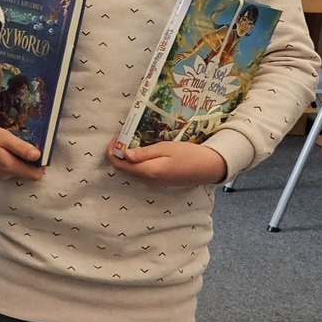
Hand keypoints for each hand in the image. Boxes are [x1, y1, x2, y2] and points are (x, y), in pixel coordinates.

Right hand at [0, 121, 43, 181]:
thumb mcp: (3, 137)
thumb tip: (39, 156)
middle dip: (26, 159)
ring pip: (13, 169)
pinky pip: (4, 168)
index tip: (39, 150)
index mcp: (9, 168)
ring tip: (8, 142)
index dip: (41, 164)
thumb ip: (21, 148)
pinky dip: (6, 159)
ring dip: (15, 158)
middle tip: (21, 141)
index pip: (34, 175)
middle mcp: (3, 176)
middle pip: (24, 172)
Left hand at [106, 139, 227, 185]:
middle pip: (124, 169)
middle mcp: (148, 180)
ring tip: (134, 142)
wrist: (208, 167)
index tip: (116, 138)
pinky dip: (137, 162)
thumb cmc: (188, 154)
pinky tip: (144, 151)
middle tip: (124, 137)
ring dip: (128, 158)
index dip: (113, 151)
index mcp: (148, 171)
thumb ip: (144, 153)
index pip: (120, 165)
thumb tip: (125, 154)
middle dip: (120, 154)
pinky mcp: (159, 182)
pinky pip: (142, 173)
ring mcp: (153, 183)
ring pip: (133, 171)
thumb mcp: (165, 148)